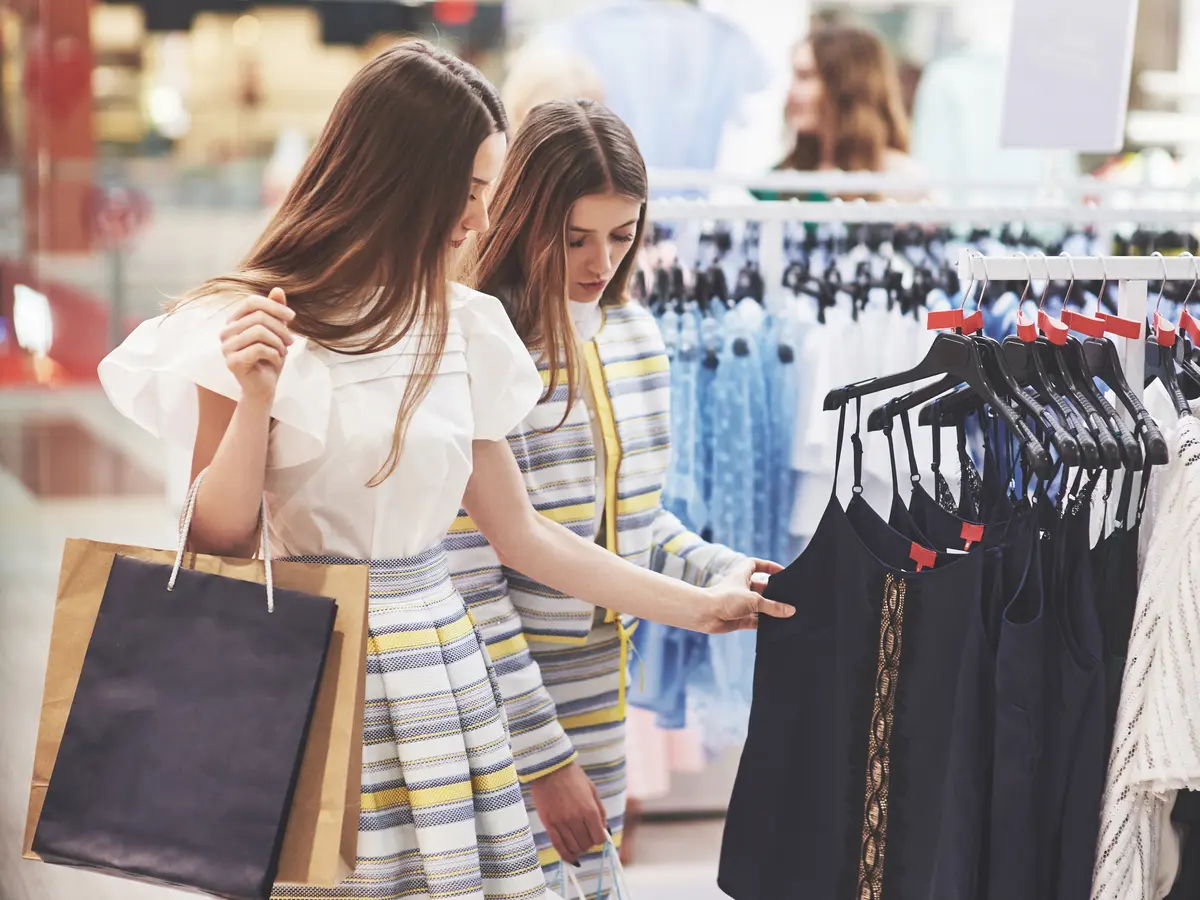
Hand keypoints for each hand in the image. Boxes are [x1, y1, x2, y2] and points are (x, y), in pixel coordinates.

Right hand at [221, 288, 294, 402]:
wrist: (264, 387)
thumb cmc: (269, 358)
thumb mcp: (277, 332)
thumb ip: (275, 311)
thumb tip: (278, 290)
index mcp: (234, 322)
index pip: (251, 302)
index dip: (274, 306)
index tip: (292, 317)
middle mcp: (226, 332)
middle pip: (258, 317)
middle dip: (281, 329)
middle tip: (291, 342)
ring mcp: (226, 347)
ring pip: (259, 332)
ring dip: (279, 342)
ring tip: (283, 352)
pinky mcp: (232, 362)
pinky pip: (259, 349)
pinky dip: (275, 355)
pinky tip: (276, 361)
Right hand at [529, 761, 607, 864]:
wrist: (550, 768)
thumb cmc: (574, 777)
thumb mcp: (593, 791)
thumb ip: (600, 812)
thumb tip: (605, 831)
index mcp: (589, 810)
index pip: (599, 838)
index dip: (599, 839)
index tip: (596, 834)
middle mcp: (575, 819)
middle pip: (586, 844)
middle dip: (589, 844)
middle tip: (586, 837)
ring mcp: (561, 822)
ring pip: (573, 847)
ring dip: (578, 849)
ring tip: (578, 843)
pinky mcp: (548, 823)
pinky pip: (558, 846)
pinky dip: (566, 855)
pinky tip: (571, 858)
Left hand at [698, 557, 790, 633]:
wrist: (704, 615)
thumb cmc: (725, 599)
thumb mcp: (753, 600)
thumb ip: (772, 606)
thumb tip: (790, 610)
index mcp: (742, 575)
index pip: (756, 565)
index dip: (768, 566)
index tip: (782, 571)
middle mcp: (742, 588)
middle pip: (761, 588)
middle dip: (774, 593)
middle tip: (789, 597)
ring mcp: (740, 604)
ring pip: (760, 606)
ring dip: (770, 610)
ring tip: (788, 614)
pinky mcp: (739, 618)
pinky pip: (756, 621)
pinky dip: (764, 624)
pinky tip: (777, 627)